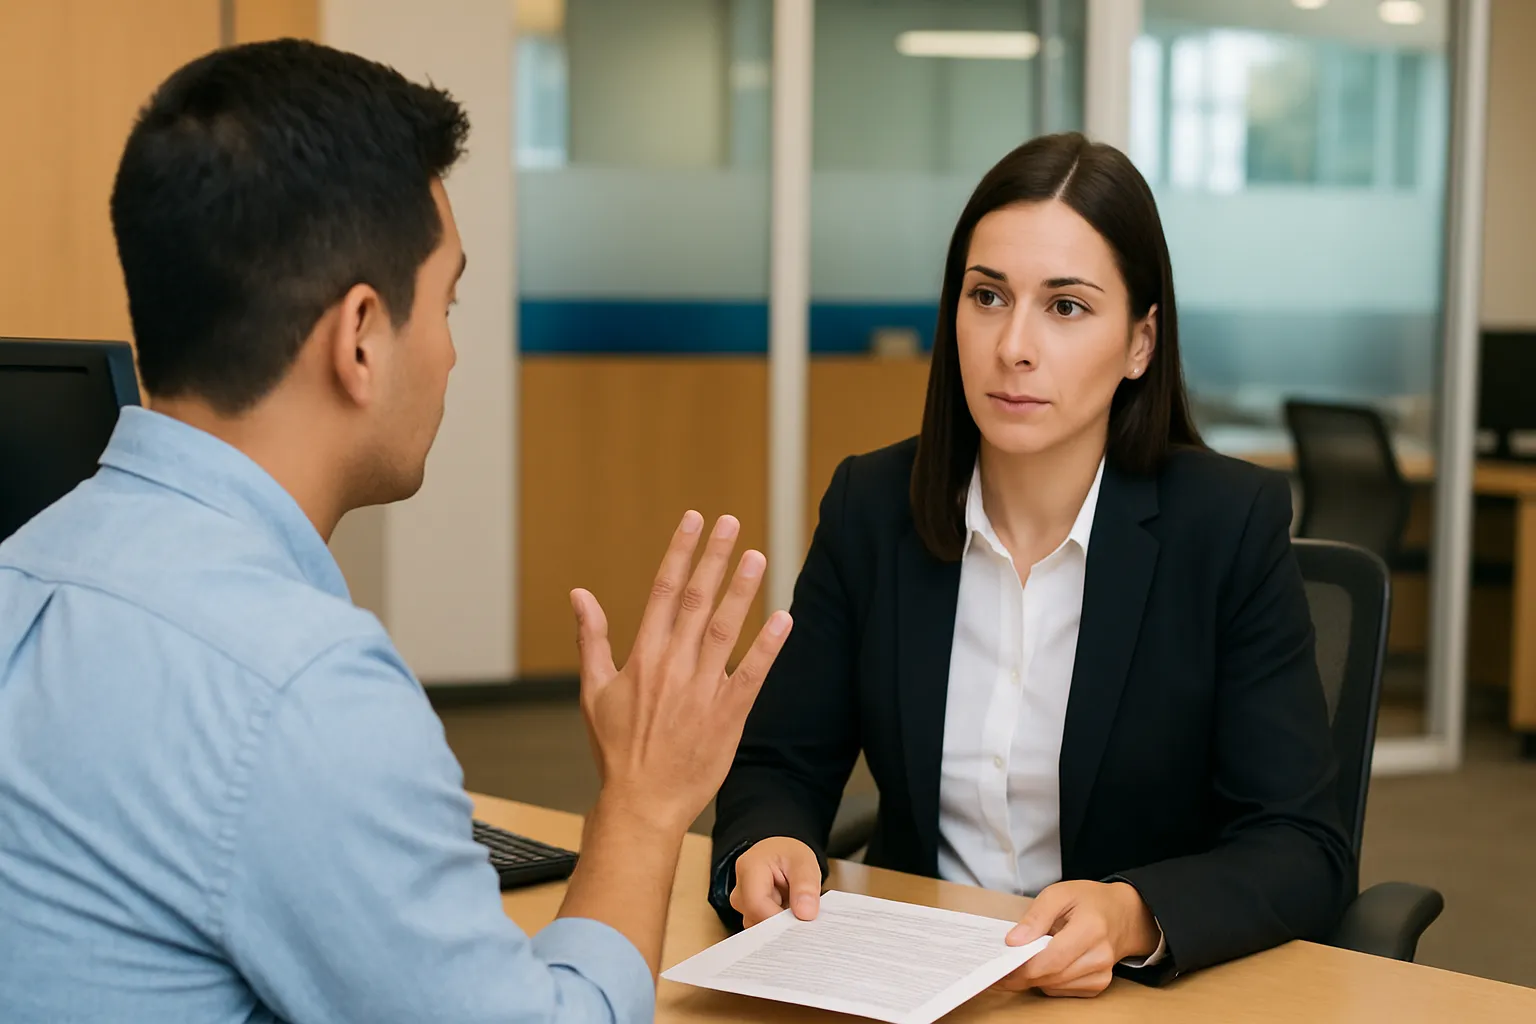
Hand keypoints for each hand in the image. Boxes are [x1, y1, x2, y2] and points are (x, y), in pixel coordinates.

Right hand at [572, 511, 791, 833]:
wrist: (642, 803)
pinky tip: (783, 619)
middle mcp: (673, 666)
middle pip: (697, 599)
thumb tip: (579, 595)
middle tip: (731, 523)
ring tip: (757, 557)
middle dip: (714, 557)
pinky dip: (768, 646)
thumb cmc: (616, 749)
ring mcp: (702, 690)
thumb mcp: (593, 691)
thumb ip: (591, 638)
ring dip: (743, 590)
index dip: (680, 552)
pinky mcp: (728, 715)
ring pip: (726, 629)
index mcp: (643, 656)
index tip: (694, 520)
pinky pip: (752, 674)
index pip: (663, 591)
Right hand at [729, 837, 822, 927]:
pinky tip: (787, 912)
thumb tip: (805, 914)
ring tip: (794, 906)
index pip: (757, 905)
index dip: (780, 919)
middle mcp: (739, 890)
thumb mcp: (804, 863)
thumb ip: (805, 886)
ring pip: (760, 928)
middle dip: (783, 922)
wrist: (780, 855)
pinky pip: (762, 930)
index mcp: (748, 868)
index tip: (802, 920)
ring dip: (781, 924)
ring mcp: (741, 905)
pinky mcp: (748, 916)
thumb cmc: (788, 856)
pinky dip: (778, 926)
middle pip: (757, 920)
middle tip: (802, 910)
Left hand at [995, 880, 1159, 997]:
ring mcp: (1101, 974)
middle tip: (999, 969)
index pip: (1051, 959)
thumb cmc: (1090, 901)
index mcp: (1091, 929)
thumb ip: (1035, 916)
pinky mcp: (1098, 985)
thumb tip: (1014, 941)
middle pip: (1051, 976)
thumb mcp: (1059, 894)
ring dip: (1033, 978)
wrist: (1123, 915)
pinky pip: (1062, 990)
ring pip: (1054, 986)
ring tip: (1019, 963)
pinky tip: (1044, 965)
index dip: (1022, 966)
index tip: (999, 965)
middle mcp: (1100, 956)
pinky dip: (1048, 981)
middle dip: (1021, 974)